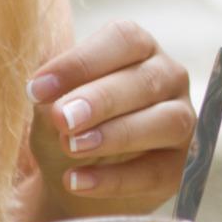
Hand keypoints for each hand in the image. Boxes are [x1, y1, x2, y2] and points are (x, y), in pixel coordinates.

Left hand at [23, 21, 194, 218]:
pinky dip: (116, 178)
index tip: (38, 88)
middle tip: (64, 118)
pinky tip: (77, 181)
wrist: (76, 175)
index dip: (83, 61)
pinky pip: (158, 171)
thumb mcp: (52, 111)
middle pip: (149, 80)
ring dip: (119, 134)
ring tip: (74, 146)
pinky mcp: (181, 166)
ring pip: (168, 121)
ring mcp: (183, 121)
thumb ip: (54, 104)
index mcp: (139, 51)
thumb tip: (56, 107)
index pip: (125, 40)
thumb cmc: (68, 127)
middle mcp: (169, 79)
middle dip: (103, 99)